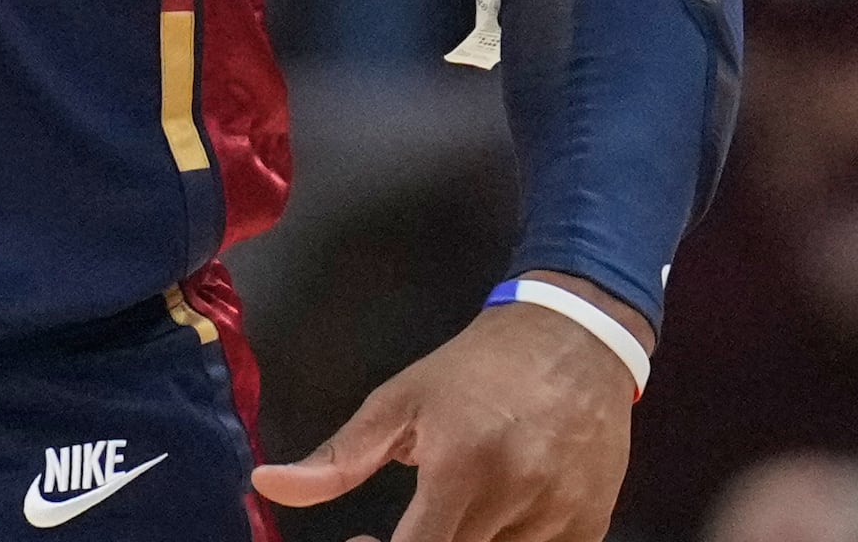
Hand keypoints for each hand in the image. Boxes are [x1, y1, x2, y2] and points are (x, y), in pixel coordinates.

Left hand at [251, 276, 637, 541]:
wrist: (578, 336)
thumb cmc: (480, 367)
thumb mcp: (402, 400)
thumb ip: (339, 457)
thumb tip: (266, 486)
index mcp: (463, 469)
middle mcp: (516, 502)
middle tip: (412, 530)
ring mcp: (561, 520)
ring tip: (458, 515)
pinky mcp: (591, 528)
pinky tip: (498, 518)